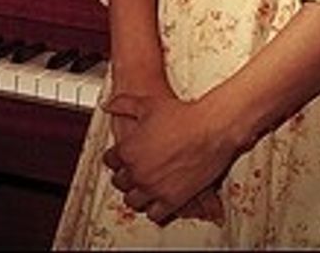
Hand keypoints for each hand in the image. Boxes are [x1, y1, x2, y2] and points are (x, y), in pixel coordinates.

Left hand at [101, 92, 234, 225]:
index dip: (115, 158)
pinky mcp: (172, 200)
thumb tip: (108, 105)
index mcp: (127, 150)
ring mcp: (153, 188)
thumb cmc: (181, 115)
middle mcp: (137, 172)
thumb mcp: (147, 104)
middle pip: (120, 183)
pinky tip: (158, 200)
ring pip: (133, 202)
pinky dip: (154, 209)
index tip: (120, 158)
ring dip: (136, 195)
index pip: (110, 161)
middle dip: (125, 177)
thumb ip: (123, 105)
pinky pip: (154, 214)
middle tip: (133, 172)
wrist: (211, 128)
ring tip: (143, 188)